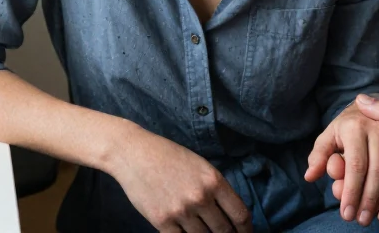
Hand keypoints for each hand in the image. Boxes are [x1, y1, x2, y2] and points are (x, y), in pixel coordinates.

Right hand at [109, 125, 252, 232]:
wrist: (132, 153)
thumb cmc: (167, 156)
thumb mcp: (200, 165)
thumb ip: (216, 188)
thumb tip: (231, 215)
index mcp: (213, 181)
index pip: (240, 215)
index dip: (246, 230)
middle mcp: (200, 197)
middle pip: (223, 231)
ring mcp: (180, 211)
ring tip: (202, 230)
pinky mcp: (162, 221)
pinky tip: (185, 231)